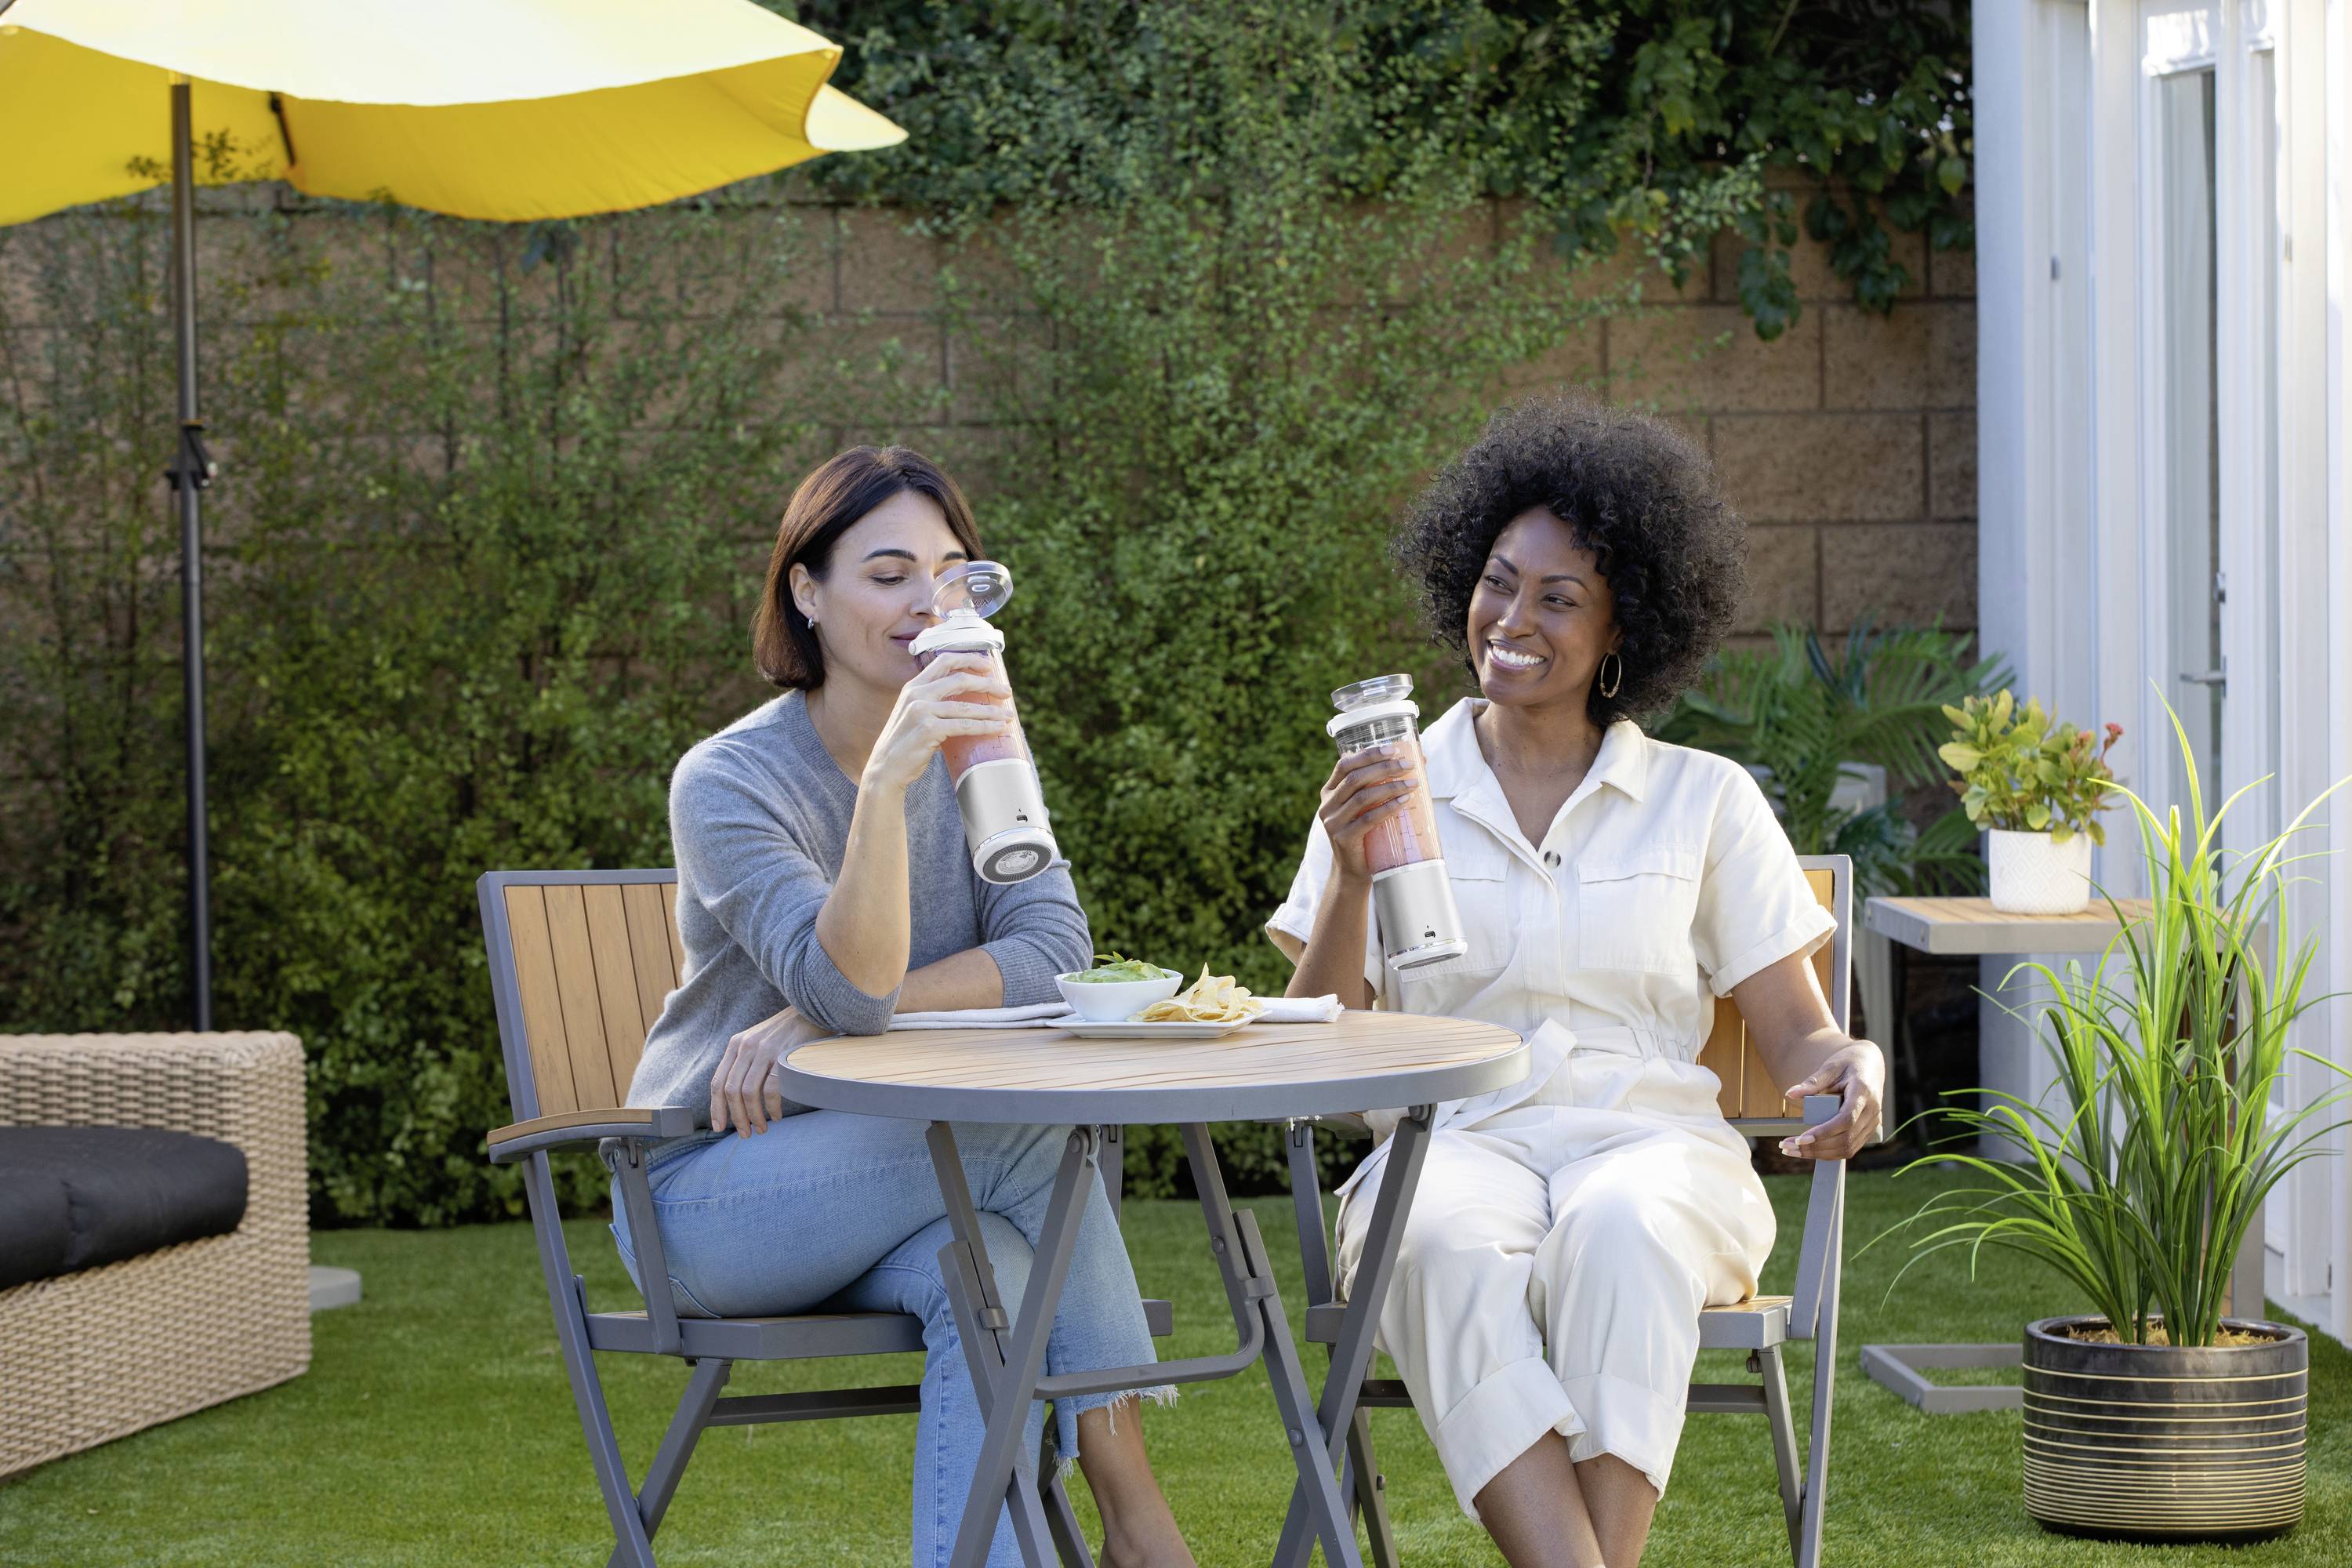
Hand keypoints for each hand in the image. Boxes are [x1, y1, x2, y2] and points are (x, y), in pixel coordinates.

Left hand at [710, 1005, 825, 1135]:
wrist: (813, 1010)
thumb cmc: (787, 1033)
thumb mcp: (759, 1041)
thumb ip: (745, 1062)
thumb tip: (736, 1097)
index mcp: (736, 1045)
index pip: (718, 1082)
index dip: (716, 1108)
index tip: (719, 1127)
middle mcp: (746, 1047)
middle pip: (731, 1091)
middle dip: (736, 1118)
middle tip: (745, 1134)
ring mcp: (764, 1051)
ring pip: (748, 1093)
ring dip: (753, 1116)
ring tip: (761, 1129)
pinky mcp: (782, 1056)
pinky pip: (771, 1090)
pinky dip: (771, 1107)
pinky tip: (776, 1115)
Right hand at [862, 650, 1014, 794]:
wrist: (886, 768)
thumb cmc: (905, 743)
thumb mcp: (914, 713)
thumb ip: (933, 702)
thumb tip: (966, 701)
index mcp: (913, 686)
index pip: (944, 661)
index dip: (969, 659)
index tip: (989, 665)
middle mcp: (917, 694)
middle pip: (960, 680)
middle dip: (988, 684)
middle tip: (1006, 692)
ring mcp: (922, 711)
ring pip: (966, 706)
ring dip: (991, 711)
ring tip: (1008, 715)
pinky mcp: (929, 729)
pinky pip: (965, 725)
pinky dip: (984, 727)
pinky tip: (997, 728)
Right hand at [1318, 742, 1423, 883]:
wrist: (1354, 869)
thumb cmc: (1365, 833)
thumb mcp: (1367, 807)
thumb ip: (1381, 784)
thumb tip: (1419, 759)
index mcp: (1329, 791)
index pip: (1344, 765)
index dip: (1368, 754)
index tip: (1392, 749)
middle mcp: (1327, 804)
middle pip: (1355, 778)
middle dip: (1384, 768)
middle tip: (1408, 765)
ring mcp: (1333, 822)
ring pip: (1363, 797)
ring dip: (1391, 787)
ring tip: (1413, 783)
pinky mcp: (1344, 838)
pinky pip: (1368, 819)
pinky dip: (1388, 807)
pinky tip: (1404, 801)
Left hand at [1778, 1040, 1883, 1160]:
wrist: (1871, 1065)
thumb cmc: (1849, 1062)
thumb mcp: (1830, 1067)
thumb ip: (1812, 1082)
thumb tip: (1790, 1094)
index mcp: (1863, 1093)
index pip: (1846, 1119)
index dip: (1824, 1132)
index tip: (1801, 1139)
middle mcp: (1872, 1111)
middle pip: (1845, 1139)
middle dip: (1815, 1148)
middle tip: (1787, 1147)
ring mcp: (1873, 1123)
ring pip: (1847, 1148)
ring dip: (1819, 1154)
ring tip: (1792, 1150)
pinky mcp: (1869, 1130)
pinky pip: (1850, 1147)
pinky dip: (1829, 1153)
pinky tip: (1808, 1150)